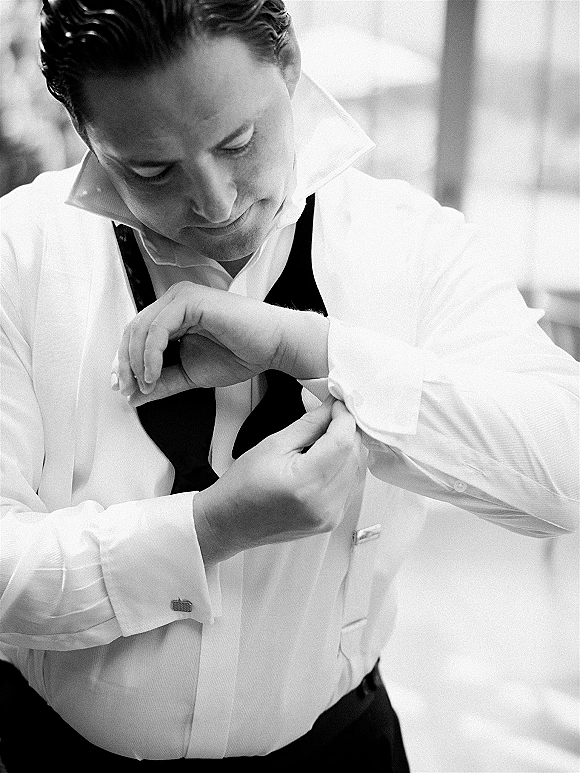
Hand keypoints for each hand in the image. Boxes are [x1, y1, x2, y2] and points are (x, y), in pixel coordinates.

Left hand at [112, 281, 328, 403]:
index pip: (135, 335)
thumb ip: (163, 382)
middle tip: (130, 390)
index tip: (125, 389)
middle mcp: (174, 301)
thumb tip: (135, 396)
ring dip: (137, 362)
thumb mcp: (191, 374)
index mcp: (172, 314)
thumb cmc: (241, 353)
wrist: (273, 346)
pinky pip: (158, 328)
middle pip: (132, 330)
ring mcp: (181, 297)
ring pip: (141, 328)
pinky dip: (150, 354)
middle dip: (126, 364)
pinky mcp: (190, 300)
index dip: (124, 362)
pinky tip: (153, 373)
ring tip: (146, 385)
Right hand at [193, 398, 364, 563]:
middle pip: (355, 455)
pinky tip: (325, 461)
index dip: (343, 417)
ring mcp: (330, 516)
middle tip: (329, 417)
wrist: (231, 522)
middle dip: (346, 431)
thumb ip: (309, 424)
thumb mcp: (274, 444)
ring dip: (347, 449)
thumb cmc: (243, 487)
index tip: (336, 404)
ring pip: (358, 470)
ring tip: (323, 440)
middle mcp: (323, 504)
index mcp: (305, 483)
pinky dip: (344, 467)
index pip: (343, 441)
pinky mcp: (332, 520)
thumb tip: (332, 408)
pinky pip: (351, 486)